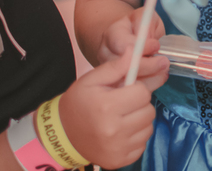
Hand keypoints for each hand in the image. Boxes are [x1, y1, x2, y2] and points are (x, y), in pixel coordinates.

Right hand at [61, 53, 166, 167]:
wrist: (62, 134)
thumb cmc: (78, 103)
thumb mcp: (92, 80)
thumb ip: (116, 66)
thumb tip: (136, 51)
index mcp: (107, 106)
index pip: (143, 93)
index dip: (136, 89)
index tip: (125, 90)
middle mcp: (114, 130)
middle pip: (149, 110)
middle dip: (139, 104)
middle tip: (124, 104)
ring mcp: (118, 148)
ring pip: (148, 127)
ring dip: (139, 120)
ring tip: (122, 117)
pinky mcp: (120, 160)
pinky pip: (142, 144)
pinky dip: (135, 136)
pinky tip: (121, 132)